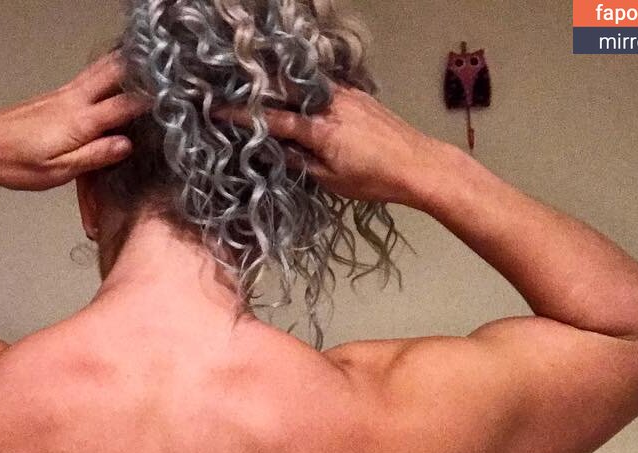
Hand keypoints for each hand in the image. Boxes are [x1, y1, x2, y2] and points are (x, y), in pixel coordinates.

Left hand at [0, 51, 151, 190]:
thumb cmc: (13, 162)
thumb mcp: (58, 171)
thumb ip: (94, 156)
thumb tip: (125, 145)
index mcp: (80, 121)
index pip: (126, 106)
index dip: (152, 102)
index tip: (173, 100)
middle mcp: (73, 100)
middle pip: (115, 73)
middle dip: (142, 69)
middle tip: (166, 67)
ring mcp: (63, 94)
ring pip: (101, 68)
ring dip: (125, 62)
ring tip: (147, 60)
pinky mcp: (54, 95)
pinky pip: (89, 76)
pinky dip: (107, 70)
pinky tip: (114, 72)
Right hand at [211, 84, 450, 209]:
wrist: (419, 164)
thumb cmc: (375, 180)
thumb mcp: (332, 181)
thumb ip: (301, 162)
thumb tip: (277, 151)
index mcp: (319, 129)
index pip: (272, 119)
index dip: (243, 116)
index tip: (218, 110)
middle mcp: (330, 104)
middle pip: (285, 90)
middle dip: (259, 91)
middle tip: (236, 94)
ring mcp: (346, 95)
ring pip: (304, 87)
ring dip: (283, 90)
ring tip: (264, 96)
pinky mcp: (358, 95)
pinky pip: (323, 89)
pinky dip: (307, 93)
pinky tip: (300, 100)